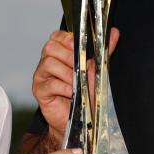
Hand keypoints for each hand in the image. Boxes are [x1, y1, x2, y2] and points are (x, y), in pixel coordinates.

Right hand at [30, 28, 118, 143]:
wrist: (79, 121)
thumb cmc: (85, 95)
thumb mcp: (96, 71)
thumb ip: (103, 52)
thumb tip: (114, 33)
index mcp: (59, 53)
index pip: (57, 36)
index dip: (69, 40)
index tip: (80, 49)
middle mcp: (47, 61)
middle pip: (51, 47)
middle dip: (69, 57)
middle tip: (81, 69)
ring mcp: (41, 75)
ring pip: (49, 63)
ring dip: (68, 74)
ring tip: (77, 84)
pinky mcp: (39, 90)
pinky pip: (50, 84)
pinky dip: (64, 88)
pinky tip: (72, 93)